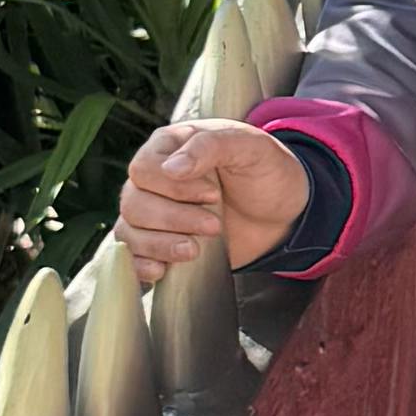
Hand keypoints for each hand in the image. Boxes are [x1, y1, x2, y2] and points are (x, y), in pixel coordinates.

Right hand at [120, 116, 313, 277]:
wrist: (286, 211)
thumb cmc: (266, 170)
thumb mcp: (250, 146)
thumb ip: (211, 146)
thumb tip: (171, 168)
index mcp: (169, 147)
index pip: (144, 168)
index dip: (173, 187)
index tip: (213, 195)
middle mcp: (153, 180)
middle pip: (133, 203)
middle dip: (173, 219)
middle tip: (214, 226)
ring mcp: (154, 213)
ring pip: (128, 231)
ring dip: (161, 245)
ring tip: (196, 250)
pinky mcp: (160, 243)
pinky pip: (132, 256)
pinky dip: (141, 266)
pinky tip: (163, 270)